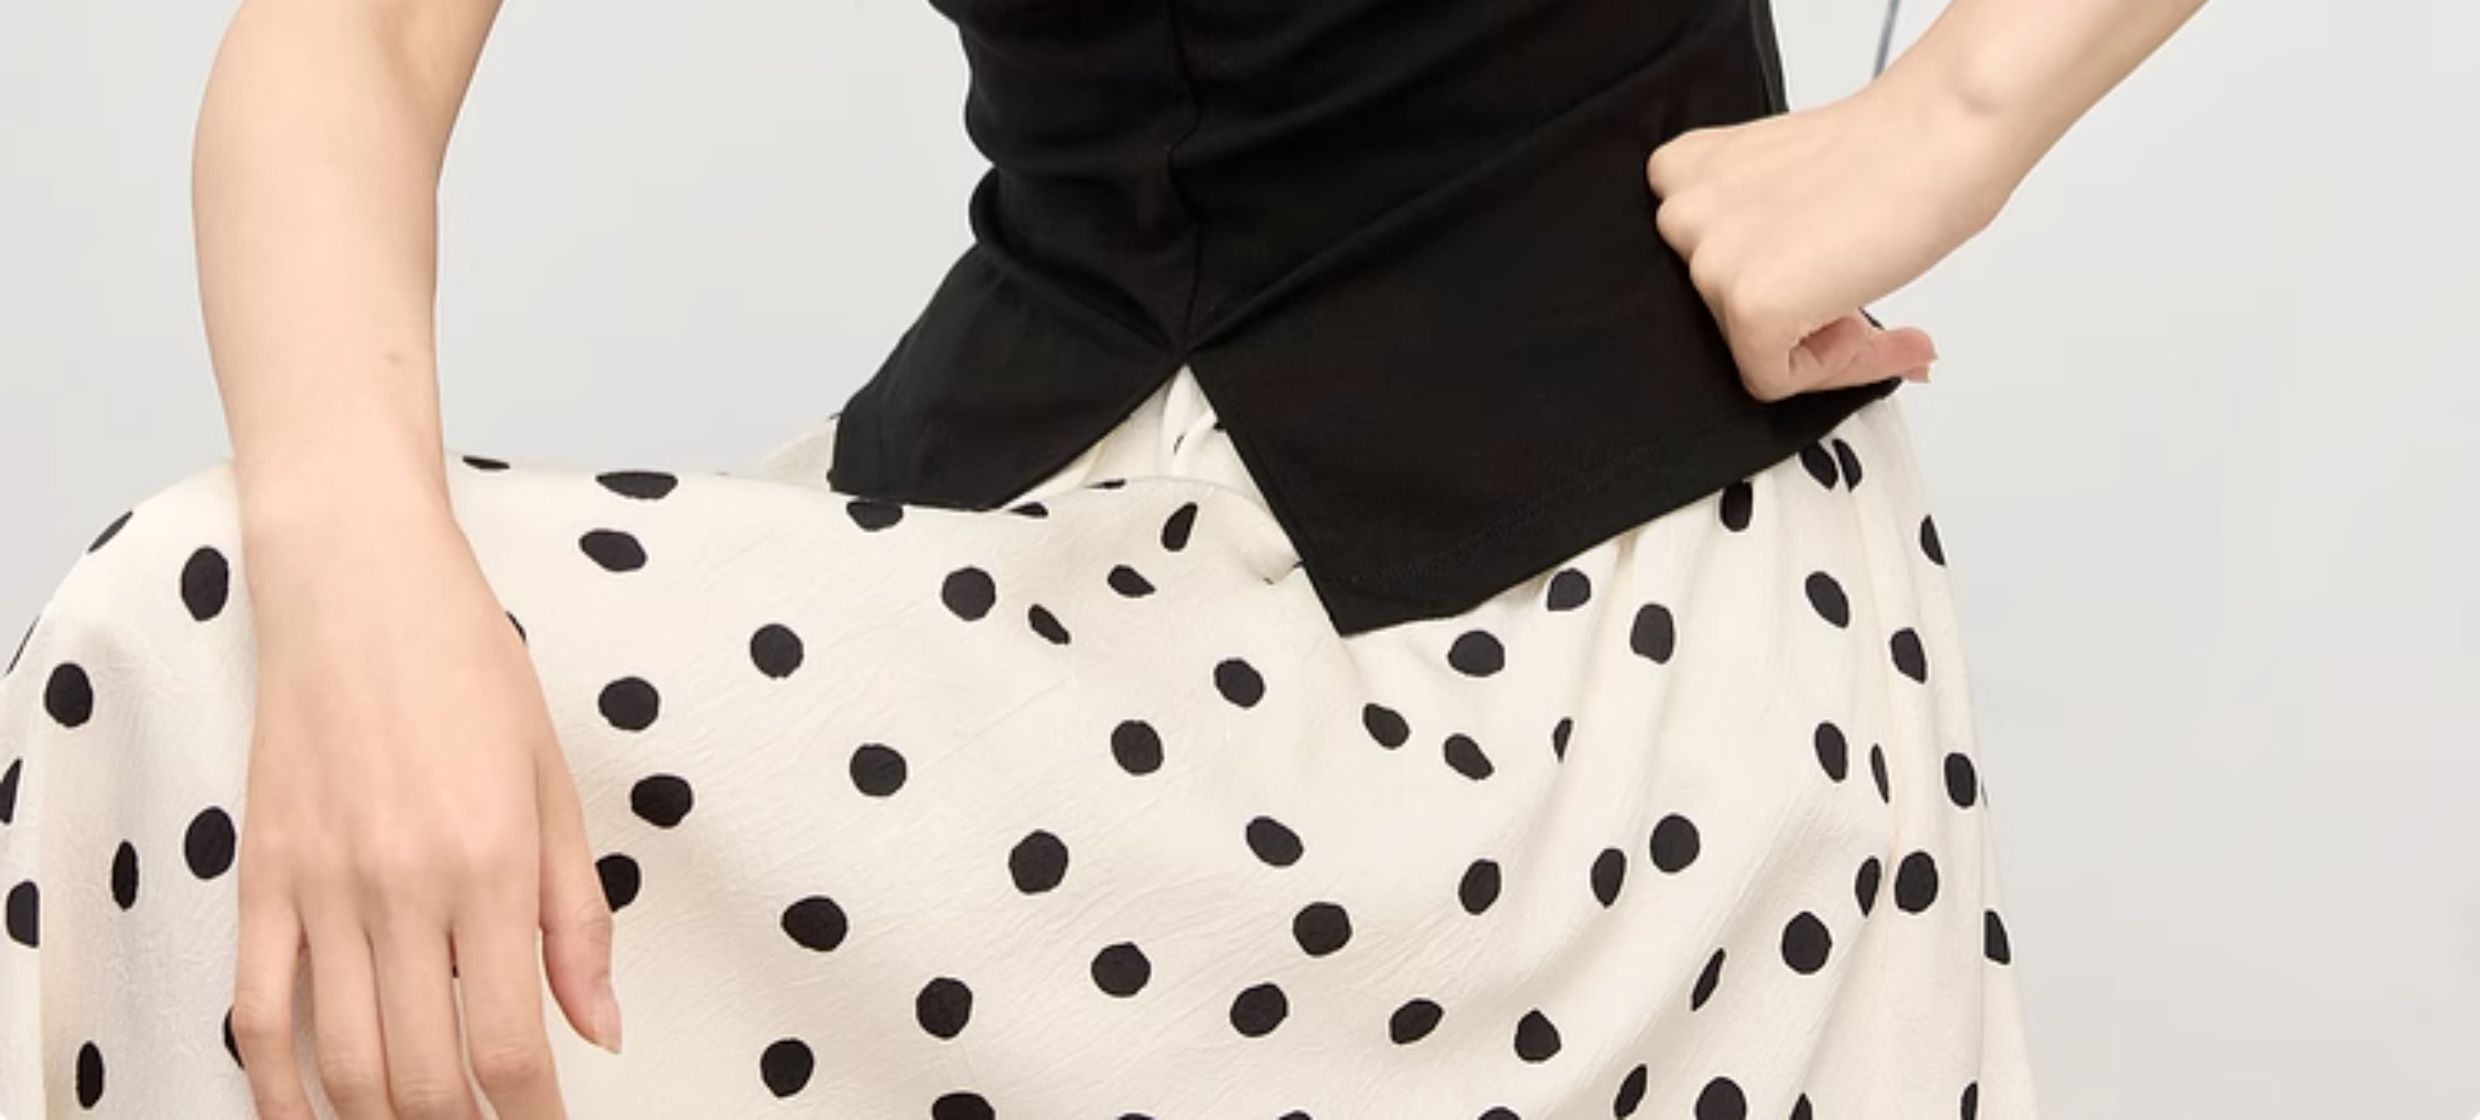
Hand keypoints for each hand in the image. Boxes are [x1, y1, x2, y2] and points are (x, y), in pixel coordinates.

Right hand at [225, 485, 615, 1119]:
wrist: (358, 585)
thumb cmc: (471, 670)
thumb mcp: (557, 785)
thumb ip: (578, 918)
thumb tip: (603, 1028)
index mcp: (496, 867)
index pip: (513, 1043)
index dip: (534, 1116)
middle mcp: (406, 890)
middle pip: (425, 1072)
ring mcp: (324, 889)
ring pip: (343, 1061)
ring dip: (381, 1119)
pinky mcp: (263, 877)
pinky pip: (258, 1011)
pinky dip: (277, 1086)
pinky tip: (306, 1119)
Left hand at [1644, 69, 2022, 400]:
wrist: (1945, 130)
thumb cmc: (1891, 147)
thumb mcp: (1788, 190)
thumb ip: (1763, 242)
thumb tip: (1786, 302)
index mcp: (1682, 174)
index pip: (1705, 271)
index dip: (1778, 283)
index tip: (1823, 282)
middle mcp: (1680, 215)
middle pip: (1725, 314)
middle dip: (1795, 315)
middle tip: (1854, 292)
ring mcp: (1709, 260)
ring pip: (1747, 349)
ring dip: (1815, 341)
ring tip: (1863, 297)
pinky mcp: (1746, 304)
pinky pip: (1773, 379)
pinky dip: (1829, 368)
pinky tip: (1862, 318)